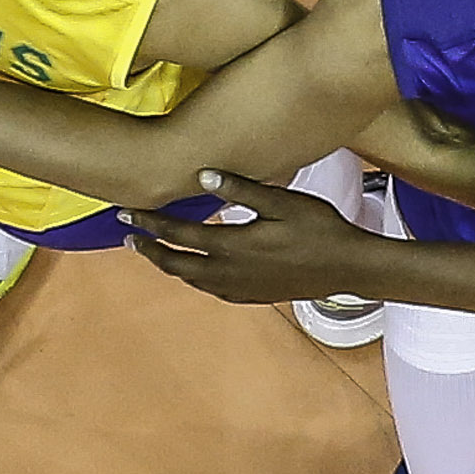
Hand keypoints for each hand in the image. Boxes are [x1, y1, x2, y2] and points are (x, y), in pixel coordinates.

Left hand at [119, 172, 377, 305]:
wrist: (347, 267)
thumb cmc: (319, 228)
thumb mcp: (282, 201)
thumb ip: (241, 189)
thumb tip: (202, 176)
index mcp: (233, 245)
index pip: (179, 233)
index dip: (150, 222)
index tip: (127, 213)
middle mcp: (230, 272)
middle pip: (176, 263)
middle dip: (150, 248)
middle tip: (129, 236)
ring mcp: (240, 288)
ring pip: (191, 280)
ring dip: (169, 264)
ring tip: (155, 252)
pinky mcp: (252, 297)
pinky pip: (211, 290)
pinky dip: (193, 278)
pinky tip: (195, 271)